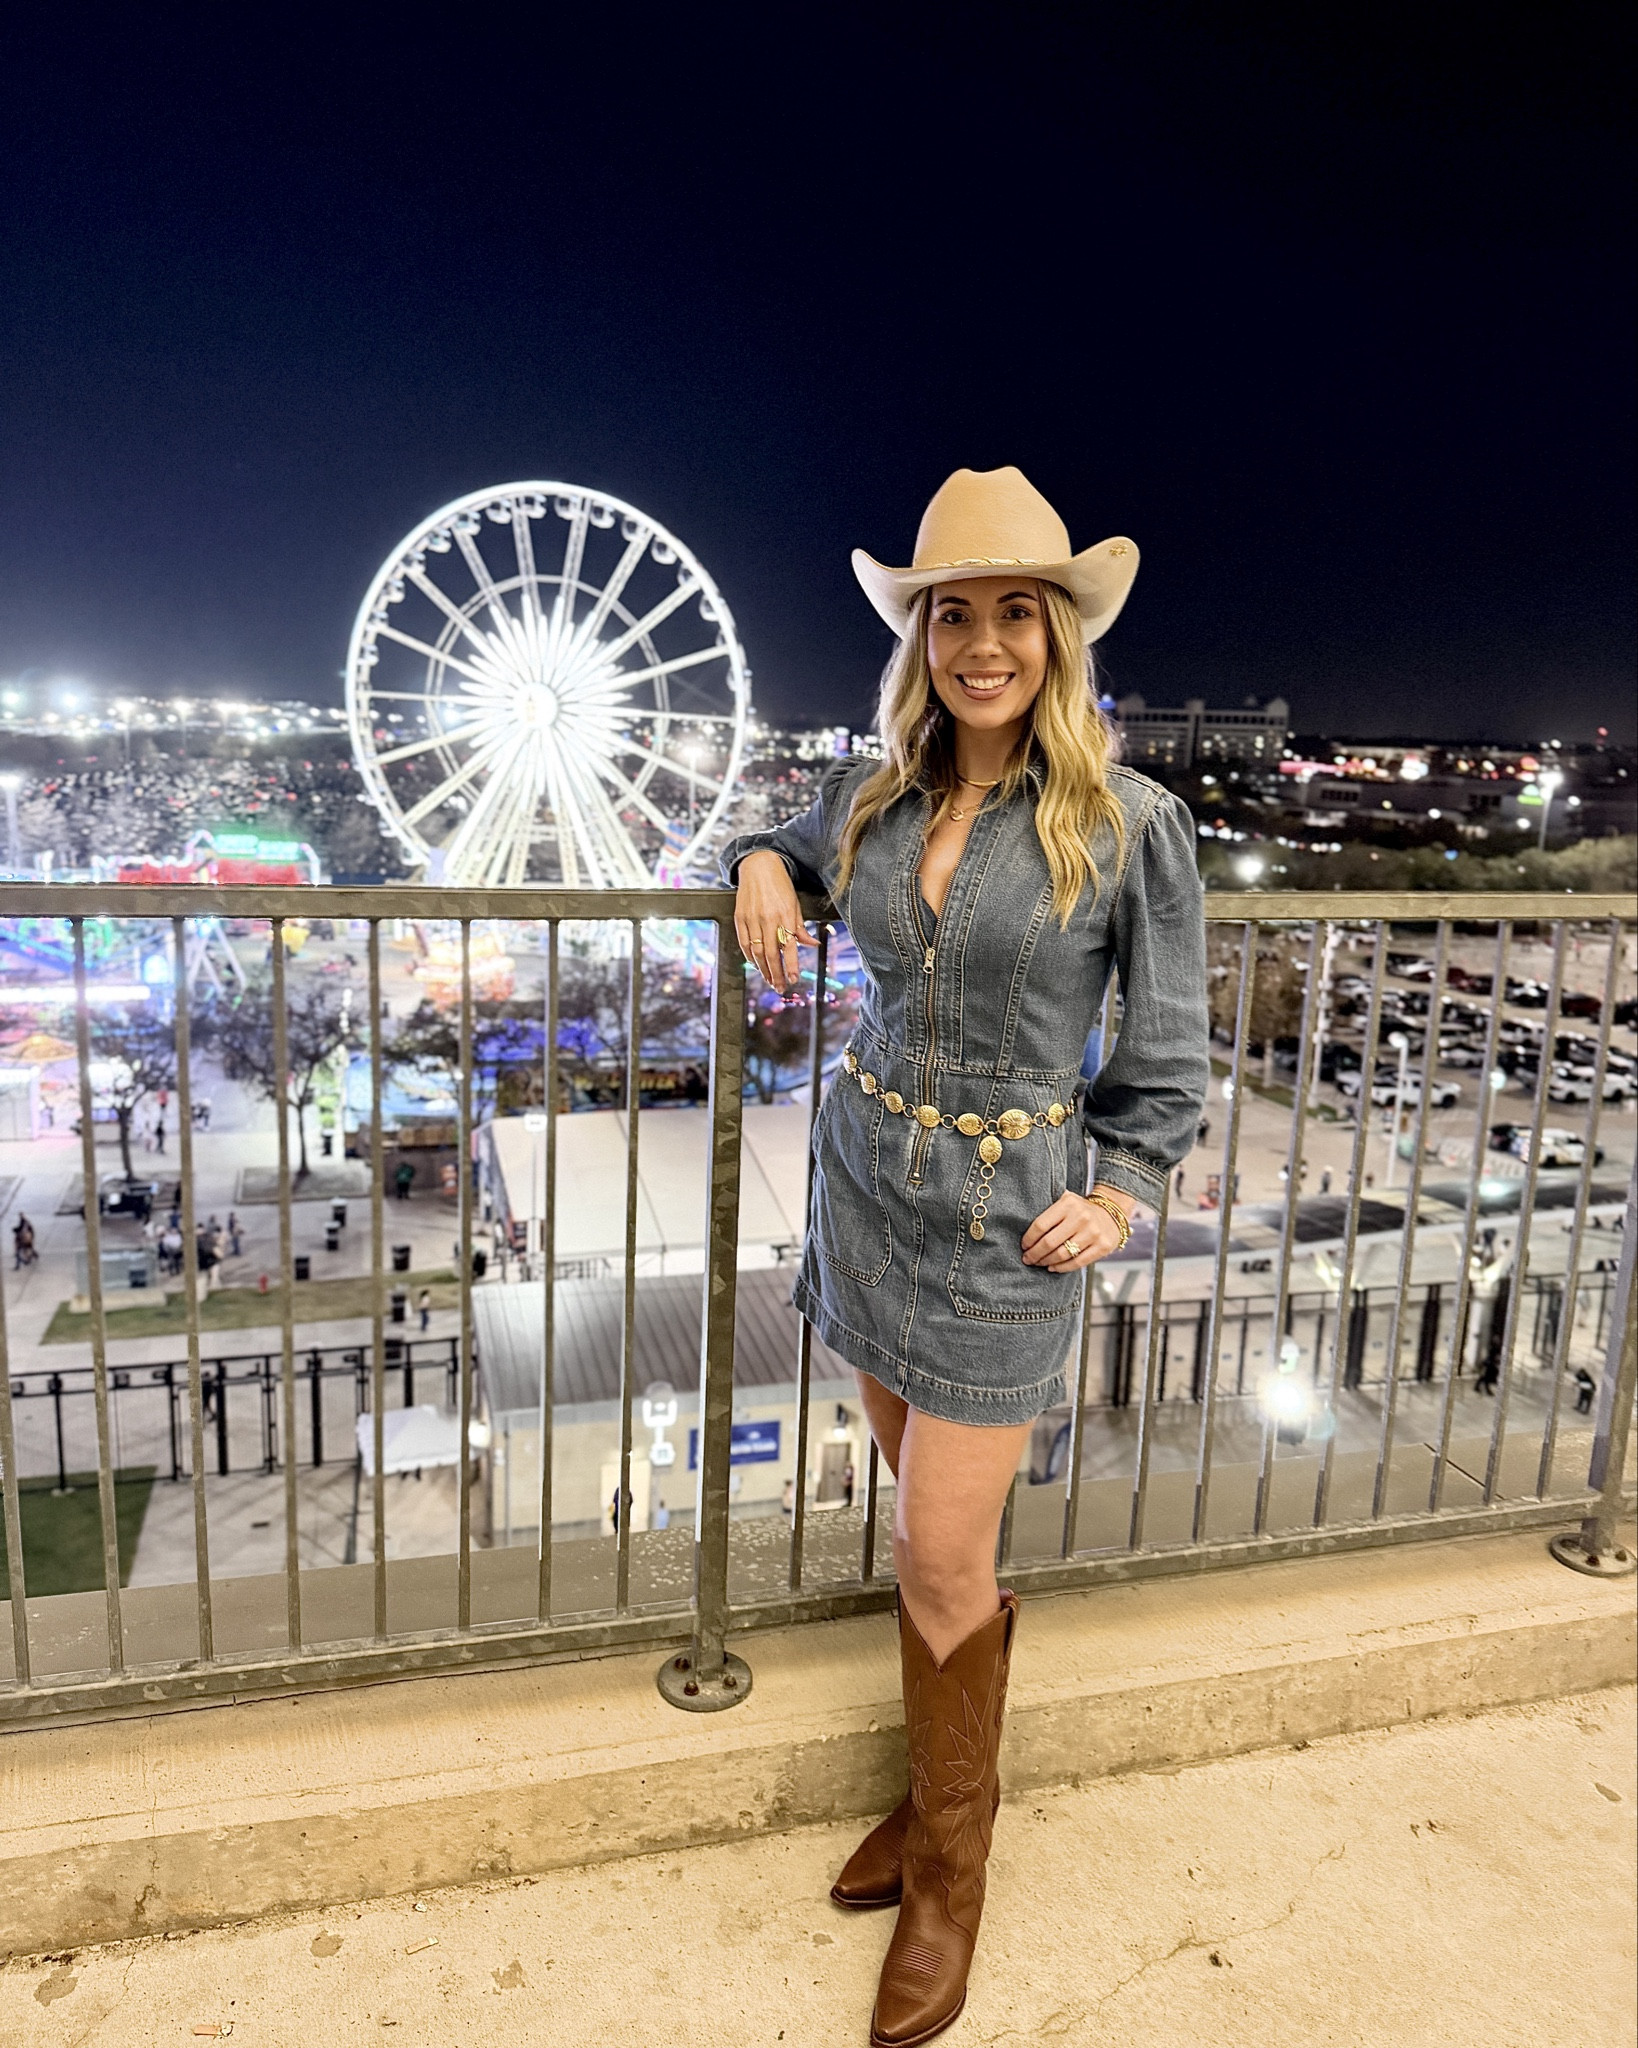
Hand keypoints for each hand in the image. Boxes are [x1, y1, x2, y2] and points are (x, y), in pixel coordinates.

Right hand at [734, 849, 816, 992]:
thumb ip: (800, 928)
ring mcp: (751, 919)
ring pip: (756, 952)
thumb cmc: (780, 885)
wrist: (758, 866)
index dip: (791, 965)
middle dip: (776, 974)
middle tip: (780, 987)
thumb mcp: (795, 904)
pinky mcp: (740, 918)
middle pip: (771, 954)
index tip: (793, 979)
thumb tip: (813, 945)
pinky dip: (750, 957)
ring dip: (763, 970)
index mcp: (784, 915)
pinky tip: (756, 965)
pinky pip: (744, 943)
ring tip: (770, 980)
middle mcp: (767, 918)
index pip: (789, 946)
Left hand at [1021, 1185, 1136, 1271]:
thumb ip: (1049, 1211)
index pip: (1041, 1224)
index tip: (1023, 1246)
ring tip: (1038, 1263)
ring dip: (1045, 1262)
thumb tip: (1023, 1228)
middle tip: (1027, 1259)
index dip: (1029, 1238)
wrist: (1112, 1214)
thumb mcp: (1066, 1201)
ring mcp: (1093, 1233)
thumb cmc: (1081, 1210)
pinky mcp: (1102, 1247)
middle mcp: (1081, 1218)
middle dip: (1034, 1254)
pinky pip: (1077, 1262)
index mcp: (1068, 1204)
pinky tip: (1052, 1267)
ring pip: (1062, 1254)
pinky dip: (1061, 1268)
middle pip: (1049, 1242)